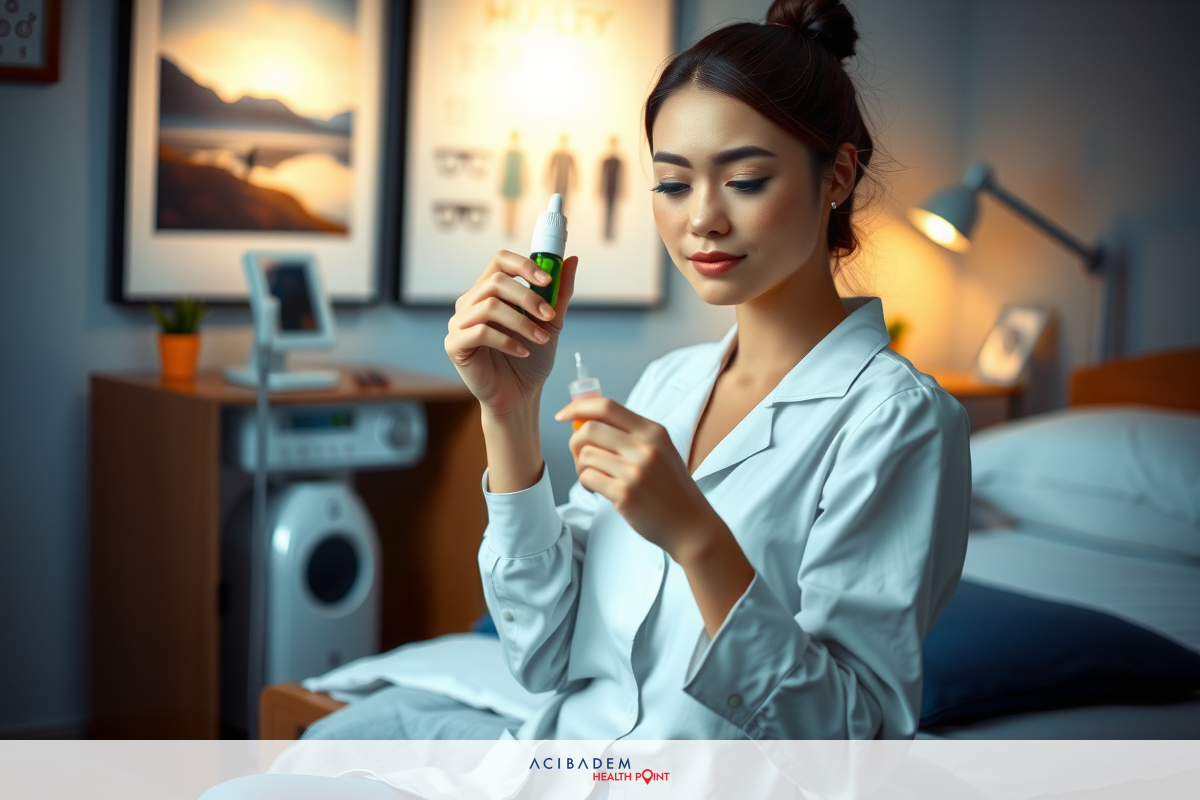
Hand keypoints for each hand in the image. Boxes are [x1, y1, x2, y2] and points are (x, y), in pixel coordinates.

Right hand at [445, 251, 577, 417]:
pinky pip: (480, 332)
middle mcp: (470, 303)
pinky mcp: (454, 345)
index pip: (500, 261)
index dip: (524, 265)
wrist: (520, 396)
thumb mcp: (550, 323)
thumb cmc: (531, 359)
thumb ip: (558, 294)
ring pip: (489, 306)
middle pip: (495, 281)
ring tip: (542, 339)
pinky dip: (507, 341)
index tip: (548, 280)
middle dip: (528, 298)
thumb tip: (571, 260)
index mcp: (489, 291)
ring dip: (522, 323)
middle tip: (550, 316)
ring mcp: (459, 323)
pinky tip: (523, 353)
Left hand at [556, 397, 720, 561]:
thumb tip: (584, 421)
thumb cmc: (671, 488)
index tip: (563, 415)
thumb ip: (629, 434)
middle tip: (580, 456)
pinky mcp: (625, 495)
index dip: (578, 407)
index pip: (607, 407)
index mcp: (654, 432)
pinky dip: (586, 482)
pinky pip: (588, 478)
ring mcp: (635, 472)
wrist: (691, 525)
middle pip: (590, 429)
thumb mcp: (661, 450)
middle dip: (575, 441)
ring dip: (581, 466)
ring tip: (595, 476)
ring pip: (586, 455)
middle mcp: (646, 448)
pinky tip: (597, 488)